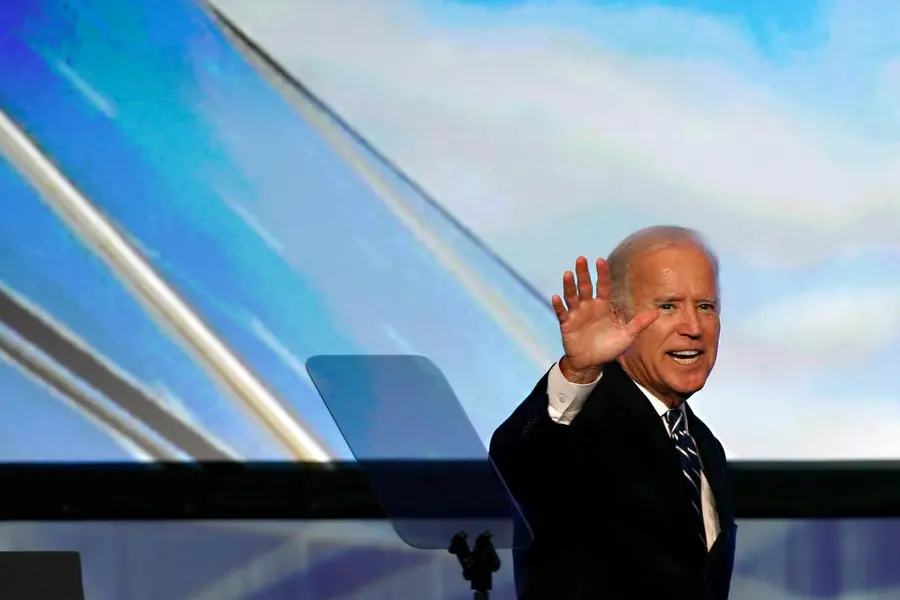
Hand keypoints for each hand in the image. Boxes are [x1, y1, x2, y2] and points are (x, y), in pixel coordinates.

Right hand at [551, 257, 657, 382]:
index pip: (602, 286)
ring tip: (567, 274)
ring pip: (572, 296)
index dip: (602, 274)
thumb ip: (639, 323)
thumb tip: (657, 313)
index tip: (600, 260)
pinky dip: (557, 305)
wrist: (591, 362)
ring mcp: (576, 314)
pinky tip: (555, 297)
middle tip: (581, 259)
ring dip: (569, 285)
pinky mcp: (567, 323)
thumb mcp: (627, 335)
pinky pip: (561, 312)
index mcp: (603, 306)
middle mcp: (588, 306)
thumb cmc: (608, 347)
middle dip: (583, 273)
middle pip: (585, 286)